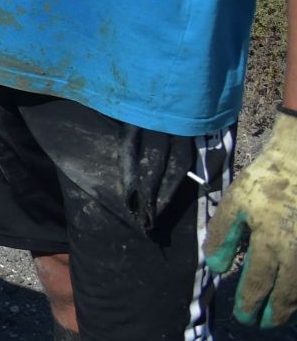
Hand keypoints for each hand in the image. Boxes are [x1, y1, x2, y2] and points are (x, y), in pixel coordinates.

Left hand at [207, 110, 296, 327]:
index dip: (250, 303)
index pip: (258, 284)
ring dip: (292, 305)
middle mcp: (296, 253)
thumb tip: (215, 266)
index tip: (244, 317)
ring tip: (282, 313)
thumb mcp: (236, 202)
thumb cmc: (265, 180)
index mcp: (272, 244)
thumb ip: (224, 234)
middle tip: (264, 324)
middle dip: (275, 313)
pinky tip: (296, 291)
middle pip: (287, 294)